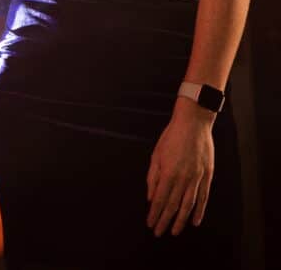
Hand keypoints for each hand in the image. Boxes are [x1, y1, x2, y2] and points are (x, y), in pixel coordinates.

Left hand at [146, 99, 215, 235]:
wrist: (193, 123)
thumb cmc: (171, 137)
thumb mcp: (156, 154)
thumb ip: (153, 177)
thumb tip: (150, 197)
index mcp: (168, 172)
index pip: (160, 199)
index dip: (155, 213)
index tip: (150, 223)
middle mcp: (183, 178)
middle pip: (173, 205)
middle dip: (165, 220)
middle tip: (159, 232)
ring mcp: (196, 178)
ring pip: (188, 204)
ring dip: (181, 220)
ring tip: (175, 231)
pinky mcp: (207, 175)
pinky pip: (203, 197)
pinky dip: (199, 210)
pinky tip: (194, 220)